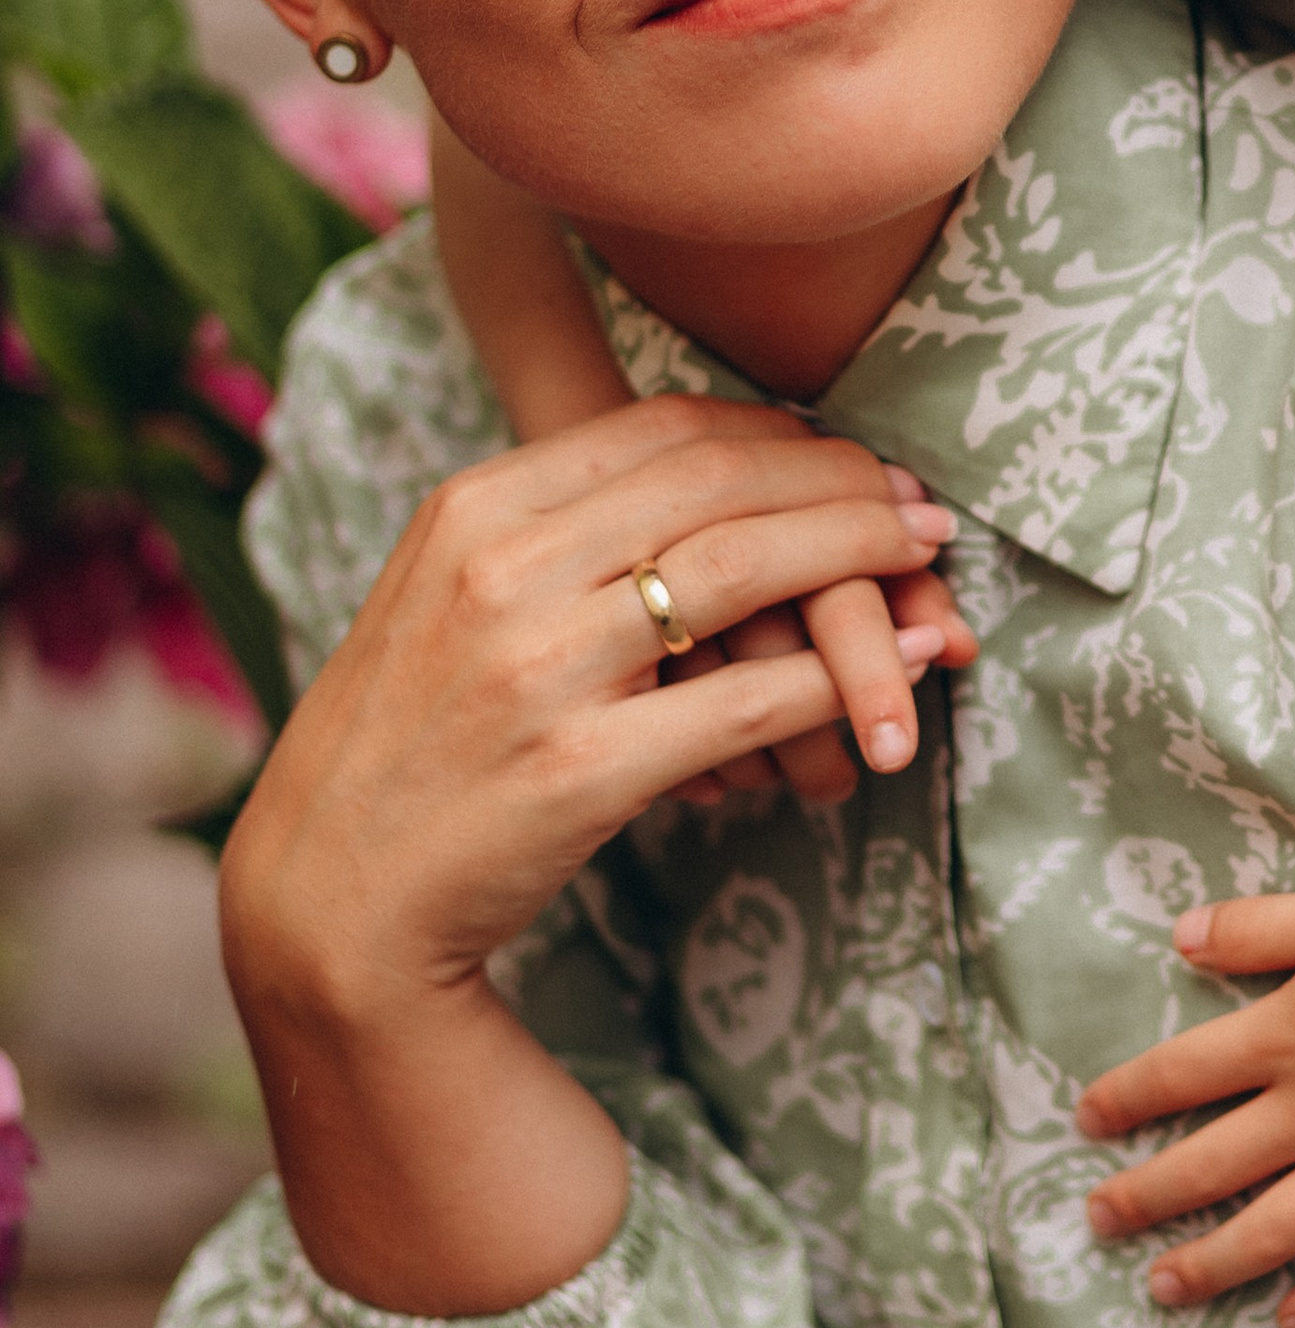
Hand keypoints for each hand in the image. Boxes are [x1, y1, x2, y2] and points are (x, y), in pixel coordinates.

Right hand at [227, 393, 953, 1036]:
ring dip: (861, 552)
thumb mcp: (451, 598)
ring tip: (930, 560)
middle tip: (920, 505)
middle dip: (843, 482)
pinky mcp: (580, 769)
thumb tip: (707, 484)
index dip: (783, 436)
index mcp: (474, 508)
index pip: (665, 429)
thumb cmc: (414, 745)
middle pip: (719, 481)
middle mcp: (501, 569)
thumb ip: (555, 533)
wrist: (332, 898)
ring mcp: (538, 669)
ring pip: (744, 568)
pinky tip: (903, 668)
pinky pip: (746, 698)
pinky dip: (843, 675)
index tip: (851, 460)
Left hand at [1075, 883, 1294, 1327]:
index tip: (1084, 1121)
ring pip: (1274, 1231)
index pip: (1182, 1074)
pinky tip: (1293, 1322)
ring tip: (1164, 1289)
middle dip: (1146, 1197)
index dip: (1127, 1098)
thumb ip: (1257, 927)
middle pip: (1211, 1165)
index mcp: (1286, 1038)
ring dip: (1211, 1264)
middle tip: (1098, 1221)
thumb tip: (1180, 936)